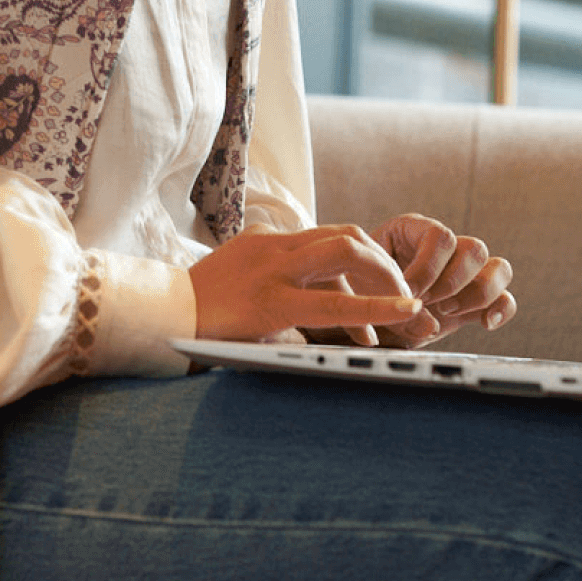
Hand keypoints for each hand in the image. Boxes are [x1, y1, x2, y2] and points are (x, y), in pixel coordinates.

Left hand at [190, 225, 424, 343]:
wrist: (167, 311)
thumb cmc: (216, 341)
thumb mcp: (267, 347)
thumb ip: (314, 334)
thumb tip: (360, 336)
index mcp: (271, 302)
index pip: (339, 303)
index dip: (381, 308)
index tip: (414, 310)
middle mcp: (271, 265)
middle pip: (346, 247)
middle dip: (384, 269)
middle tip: (403, 295)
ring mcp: (265, 243)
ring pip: (334, 235)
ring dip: (365, 262)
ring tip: (378, 294)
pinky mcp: (259, 234)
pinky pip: (309, 239)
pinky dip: (332, 262)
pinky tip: (337, 284)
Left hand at [362, 214, 517, 346]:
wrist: (353, 312)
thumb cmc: (349, 291)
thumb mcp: (355, 285)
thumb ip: (380, 294)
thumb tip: (421, 316)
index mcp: (412, 231)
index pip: (440, 236)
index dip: (428, 267)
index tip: (408, 292)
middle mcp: (443, 248)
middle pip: (474, 248)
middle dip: (453, 281)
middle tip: (429, 303)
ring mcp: (462, 274)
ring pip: (497, 267)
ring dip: (476, 294)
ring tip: (447, 313)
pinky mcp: (473, 301)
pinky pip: (505, 298)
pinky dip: (501, 309)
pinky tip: (483, 324)